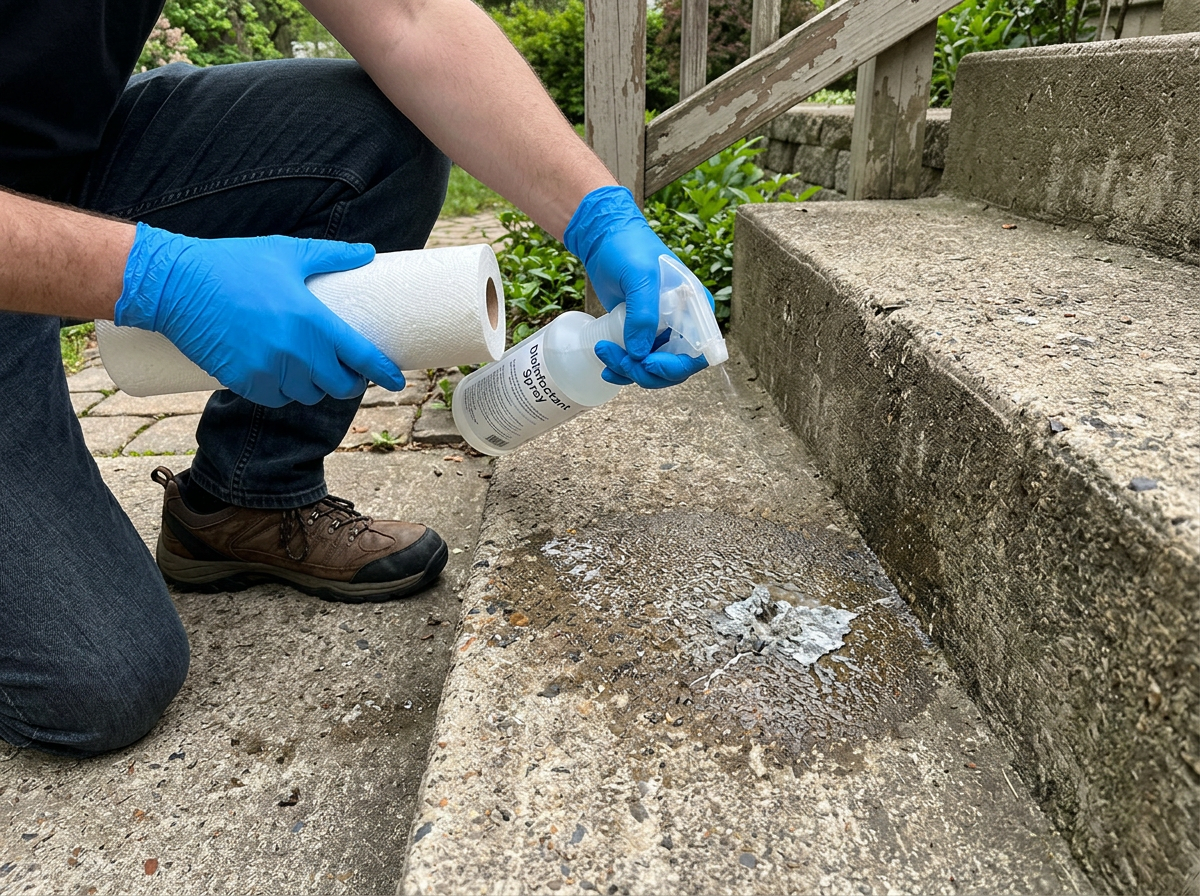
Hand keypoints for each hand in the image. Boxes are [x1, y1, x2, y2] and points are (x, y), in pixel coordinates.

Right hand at [115, 223, 406, 407]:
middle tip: (349, 373)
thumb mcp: (287, 252)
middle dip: (349, 382)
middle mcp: (294, 351)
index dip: (384, 372)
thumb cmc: (233, 263)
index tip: (398, 379)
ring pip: (307, 395)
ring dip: (315, 387)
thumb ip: (331, 255)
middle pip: (338, 386)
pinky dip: (283, 393)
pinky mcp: (242, 381)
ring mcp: (267, 370)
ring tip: (314, 371)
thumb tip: (367, 252)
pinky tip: (282, 378)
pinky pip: (275, 399)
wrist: (175, 283)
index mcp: (312, 321)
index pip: (361, 357)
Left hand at [563, 185, 709, 388]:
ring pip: (654, 369)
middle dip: (645, 371)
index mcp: (696, 309)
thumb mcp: (640, 277)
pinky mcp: (642, 334)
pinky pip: (639, 362)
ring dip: (629, 370)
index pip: (698, 353)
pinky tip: (607, 365)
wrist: (605, 238)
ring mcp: (663, 331)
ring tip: (604, 354)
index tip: (648, 363)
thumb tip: (640, 354)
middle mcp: (684, 324)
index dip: (676, 366)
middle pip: (675, 368)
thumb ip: (644, 315)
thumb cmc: (628, 248)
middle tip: (618, 360)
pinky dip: (623, 368)